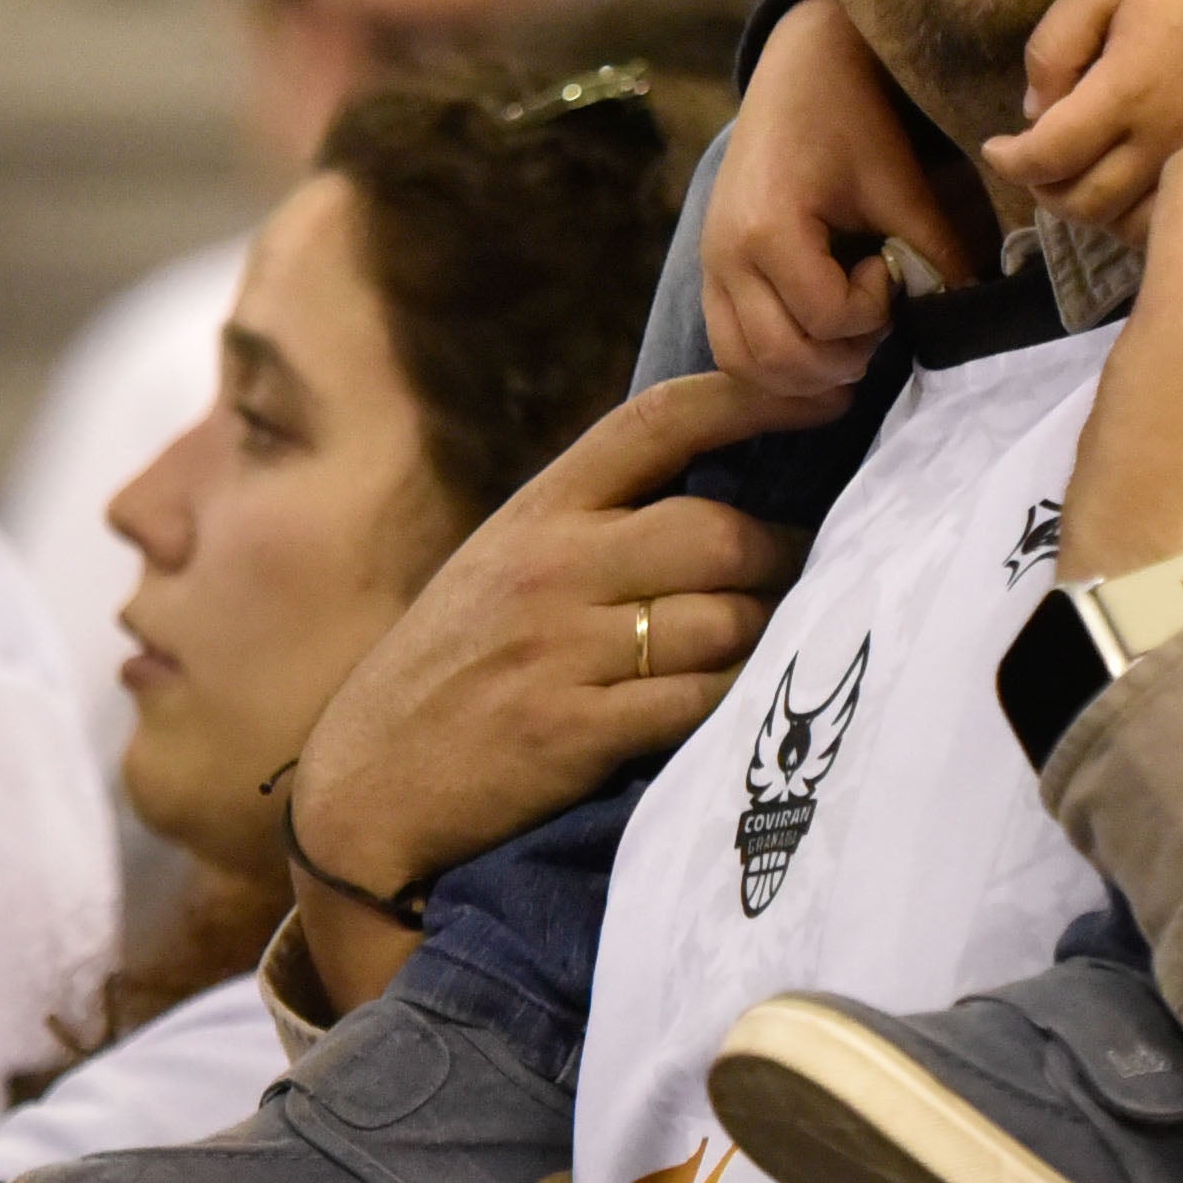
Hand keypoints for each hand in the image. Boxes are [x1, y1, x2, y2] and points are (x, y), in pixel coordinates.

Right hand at [274, 371, 808, 1010]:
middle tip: (812, 574)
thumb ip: (589, 527)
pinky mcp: (577, 731)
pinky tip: (747, 705)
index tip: (818, 391)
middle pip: (719, 533)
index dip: (748, 396)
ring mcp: (564, 650)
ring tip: (781, 646)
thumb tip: (713, 494)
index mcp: (537, 513)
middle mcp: (552, 567)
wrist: (364, 792)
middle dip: (783, 555)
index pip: (656, 422)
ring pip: (725, 620)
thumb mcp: (499, 568)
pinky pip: (701, 700)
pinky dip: (739, 699)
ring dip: (771, 635)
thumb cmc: (446, 673)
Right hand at [700, 0, 975, 403]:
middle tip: (877, 317)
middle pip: (781, 358)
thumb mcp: (901, 183)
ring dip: (804, 373)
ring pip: (745, 364)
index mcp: (768, 229)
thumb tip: (970, 311)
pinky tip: (821, 346)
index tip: (888, 266)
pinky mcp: (710, 270)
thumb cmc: (852, 114)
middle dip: (842, 356)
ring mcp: (710, 266)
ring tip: (850, 336)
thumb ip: (935, 253)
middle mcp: (725, 257)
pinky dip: (773, 364)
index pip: (827, 319)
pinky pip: (730, 346)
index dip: (874, 310)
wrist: (800, 64)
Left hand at [989, 0, 1182, 240]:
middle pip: (1084, 202)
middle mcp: (1163, 140)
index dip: (1010, 162)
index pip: (1050, 156)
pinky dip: (1135, 217)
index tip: (994, 148)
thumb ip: (1055, 46)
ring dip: (1087, 209)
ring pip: (1127, 222)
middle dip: (1043, 189)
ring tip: (1073, 176)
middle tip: (1032, 163)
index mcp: (1127, 92)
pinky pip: (1173, 217)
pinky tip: (1124, 189)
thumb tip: (1034, 112)